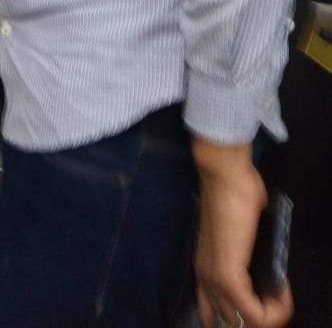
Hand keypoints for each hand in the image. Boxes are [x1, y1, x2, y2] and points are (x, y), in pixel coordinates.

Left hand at [194, 141, 292, 327]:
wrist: (225, 176)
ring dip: (270, 317)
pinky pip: (254, 315)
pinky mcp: (228, 277)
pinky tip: (283, 291)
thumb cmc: (235, 196)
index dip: (250, 312)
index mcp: (206, 269)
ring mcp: (214, 279)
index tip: (272, 292)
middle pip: (230, 323)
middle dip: (261, 318)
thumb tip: (265, 267)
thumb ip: (249, 256)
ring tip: (281, 297)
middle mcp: (205, 278)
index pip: (215, 314)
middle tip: (277, 301)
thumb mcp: (243, 235)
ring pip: (243, 325)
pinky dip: (276, 310)